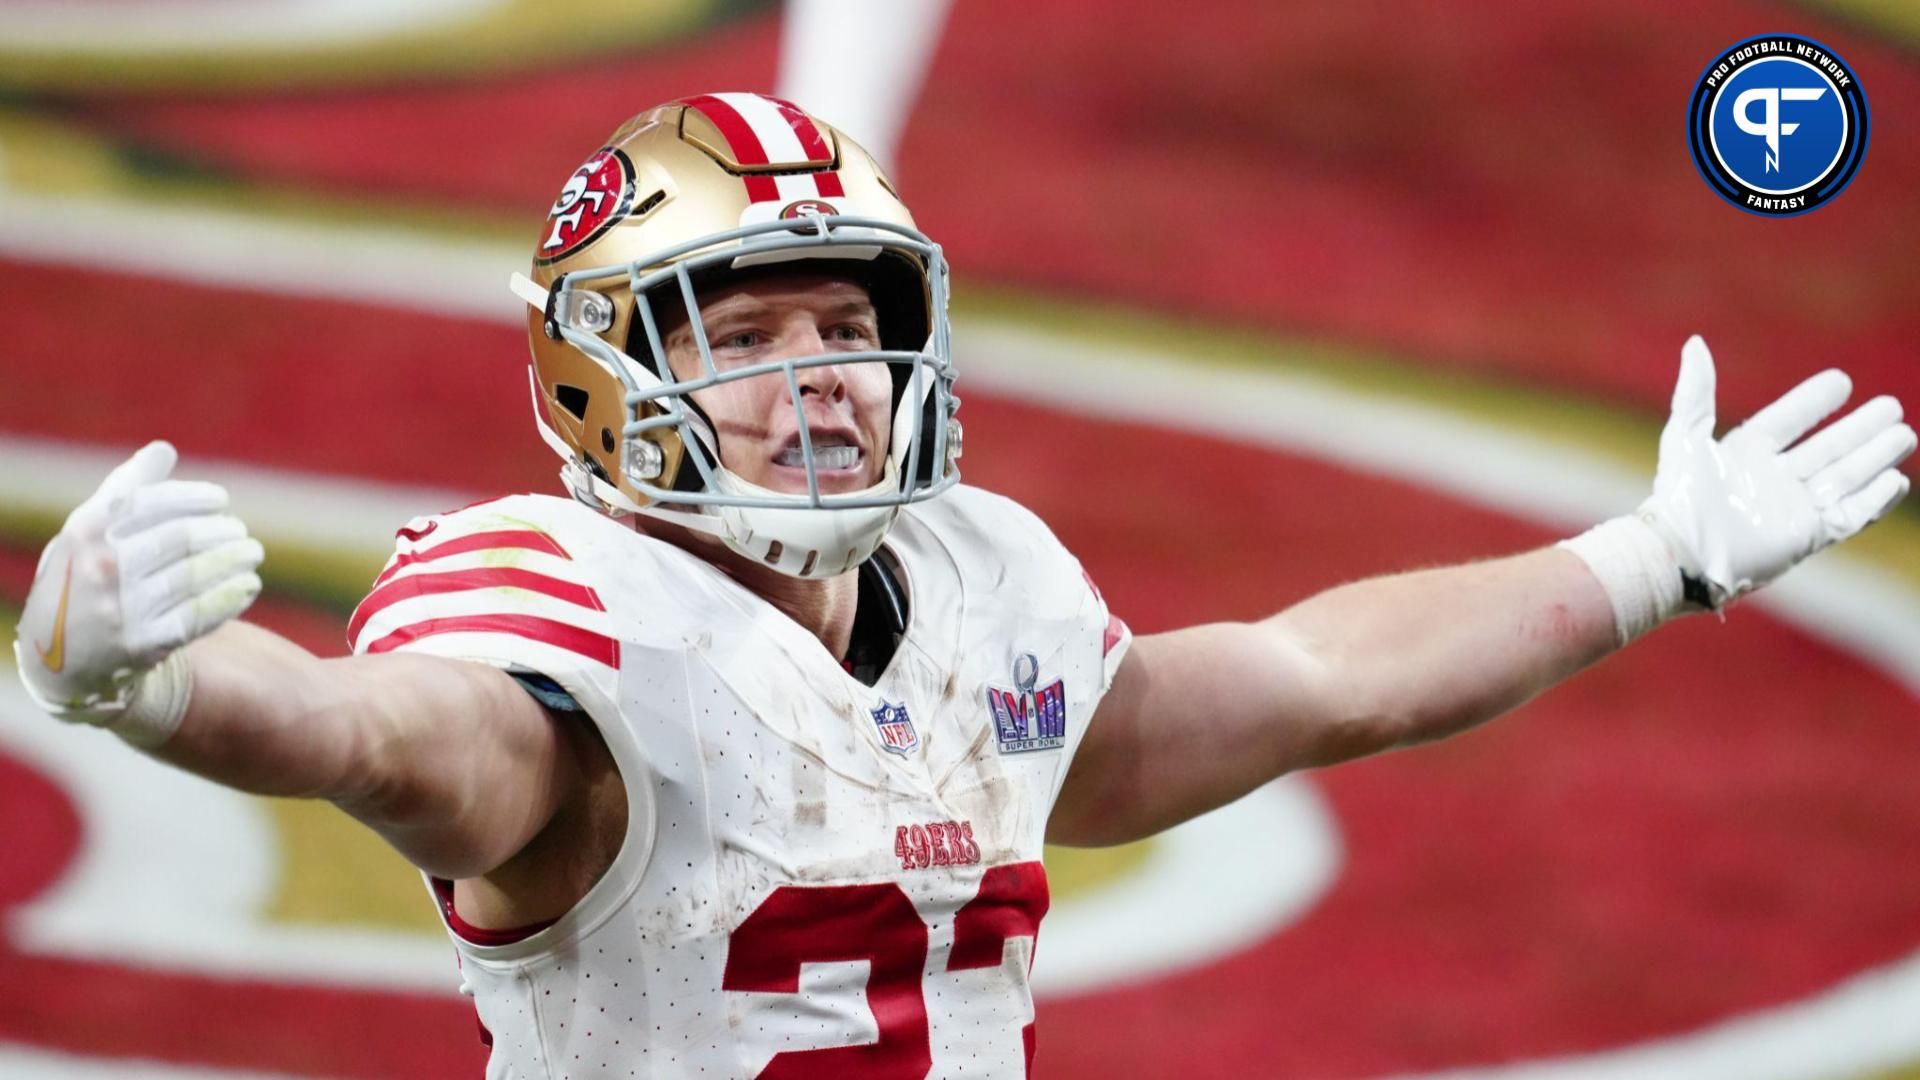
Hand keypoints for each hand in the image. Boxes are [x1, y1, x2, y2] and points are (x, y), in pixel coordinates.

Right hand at [13, 441, 263, 730]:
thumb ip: (124, 490)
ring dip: (234, 560)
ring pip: (196, 575)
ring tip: (251, 552)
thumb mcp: (85, 532)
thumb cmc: (81, 579)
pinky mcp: (145, 644)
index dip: (194, 497)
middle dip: (221, 531)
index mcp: (86, 532)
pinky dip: (231, 596)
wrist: (59, 658)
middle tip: (239, 531)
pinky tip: (248, 584)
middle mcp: (102, 568)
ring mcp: (124, 608)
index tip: (220, 499)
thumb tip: (164, 450)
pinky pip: (201, 614)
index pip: (153, 502)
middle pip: (181, 537)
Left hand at [1640, 336, 1913, 609]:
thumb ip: (1696, 390)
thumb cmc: (1680, 495)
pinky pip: (1850, 515)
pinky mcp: (1807, 537)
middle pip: (1827, 449)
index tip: (1841, 381)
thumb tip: (1695, 342)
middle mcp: (1773, 480)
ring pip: (1845, 477)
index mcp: (1745, 454)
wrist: (1683, 552)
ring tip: (1903, 434)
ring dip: (1875, 457)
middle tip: (1890, 406)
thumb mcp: (1685, 435)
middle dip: (1860, 429)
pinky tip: (1895, 480)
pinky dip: (1874, 499)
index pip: (1788, 421)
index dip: (1813, 402)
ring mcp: (1793, 509)